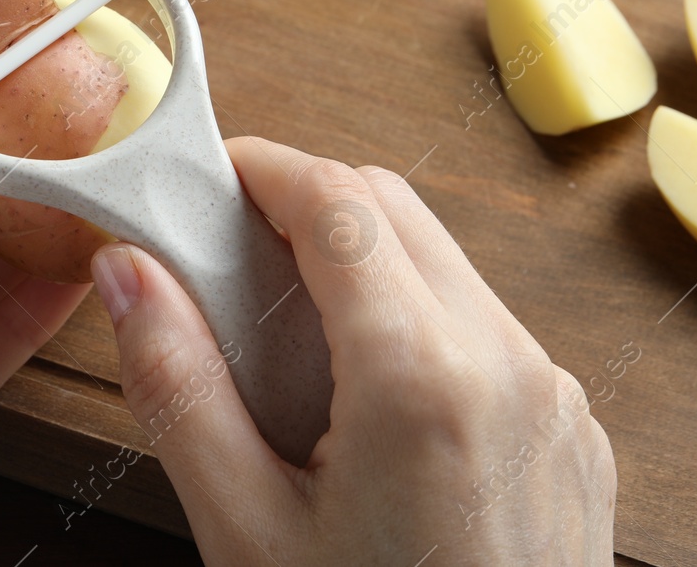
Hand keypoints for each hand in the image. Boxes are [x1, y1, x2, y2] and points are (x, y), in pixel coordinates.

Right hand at [89, 137, 615, 565]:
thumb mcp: (245, 532)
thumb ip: (178, 386)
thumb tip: (123, 271)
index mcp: (423, 377)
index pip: (337, 200)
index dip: (262, 167)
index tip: (206, 176)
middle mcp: (509, 362)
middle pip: (395, 208)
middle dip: (306, 201)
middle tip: (227, 246)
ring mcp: (555, 394)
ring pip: (445, 261)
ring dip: (362, 259)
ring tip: (285, 328)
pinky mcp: (573, 428)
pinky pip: (486, 326)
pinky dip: (417, 315)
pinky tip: (362, 390)